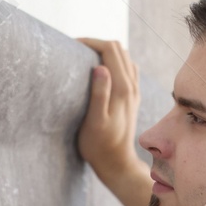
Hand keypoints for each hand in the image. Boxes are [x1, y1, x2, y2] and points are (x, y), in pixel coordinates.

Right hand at [75, 37, 142, 184]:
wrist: (116, 163)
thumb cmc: (99, 146)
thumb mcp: (95, 122)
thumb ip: (99, 94)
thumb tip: (100, 67)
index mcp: (122, 88)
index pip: (110, 50)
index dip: (91, 42)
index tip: (72, 45)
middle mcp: (131, 86)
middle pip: (118, 49)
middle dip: (97, 43)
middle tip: (75, 49)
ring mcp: (134, 91)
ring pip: (124, 57)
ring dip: (106, 51)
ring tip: (85, 56)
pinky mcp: (131, 97)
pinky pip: (127, 68)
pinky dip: (114, 61)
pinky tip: (101, 70)